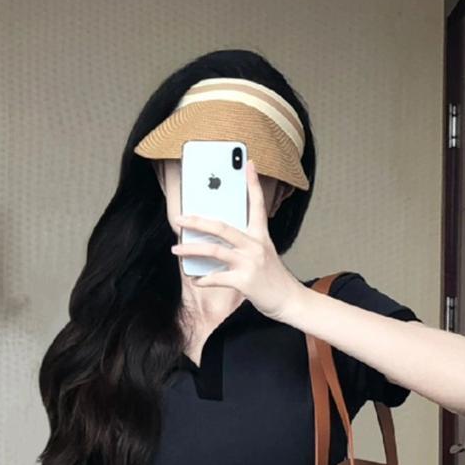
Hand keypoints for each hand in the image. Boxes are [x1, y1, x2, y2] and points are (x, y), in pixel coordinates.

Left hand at [170, 159, 303, 320]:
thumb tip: (216, 241)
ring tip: (176, 249)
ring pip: (215, 251)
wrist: (289, 300)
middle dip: (197, 221)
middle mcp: (255, 245)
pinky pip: (217, 278)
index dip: (253, 183)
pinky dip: (204, 279)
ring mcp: (249, 263)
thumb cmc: (273, 277)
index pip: (257, 204)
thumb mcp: (263, 254)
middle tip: (180, 218)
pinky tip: (196, 279)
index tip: (248, 164)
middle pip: (222, 227)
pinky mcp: (244, 281)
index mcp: (261, 236)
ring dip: (192, 250)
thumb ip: (244, 244)